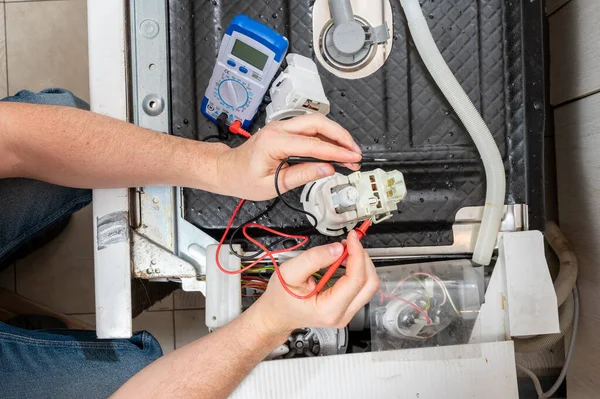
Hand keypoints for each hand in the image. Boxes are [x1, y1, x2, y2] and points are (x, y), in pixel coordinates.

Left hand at [216, 114, 361, 200]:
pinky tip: (335, 148)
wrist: (226, 169)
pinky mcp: (285, 130)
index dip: (336, 152)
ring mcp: (282, 127)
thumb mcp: (272, 185)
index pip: (313, 144)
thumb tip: (327, 169)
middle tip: (355, 152)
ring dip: (335, 135)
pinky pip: (310, 128)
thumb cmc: (243, 177)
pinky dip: (326, 136)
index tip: (352, 158)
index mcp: (274, 142)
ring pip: (316, 122)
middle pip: (318, 122)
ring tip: (349, 152)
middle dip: (341, 136)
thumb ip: (302, 175)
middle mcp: (278, 129)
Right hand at [250, 230, 379, 335]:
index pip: (356, 280)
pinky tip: (345, 261)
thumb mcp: (290, 272)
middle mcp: (342, 315)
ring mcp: (346, 313)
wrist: (276, 314)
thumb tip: (337, 249)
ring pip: (369, 286)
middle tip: (350, 243)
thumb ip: (314, 258)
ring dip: (361, 263)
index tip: (352, 239)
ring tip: (345, 251)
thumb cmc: (280, 298)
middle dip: (363, 258)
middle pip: (370, 284)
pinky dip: (358, 270)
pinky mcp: (347, 307)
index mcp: (329, 309)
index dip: (357, 254)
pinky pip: (362, 287)